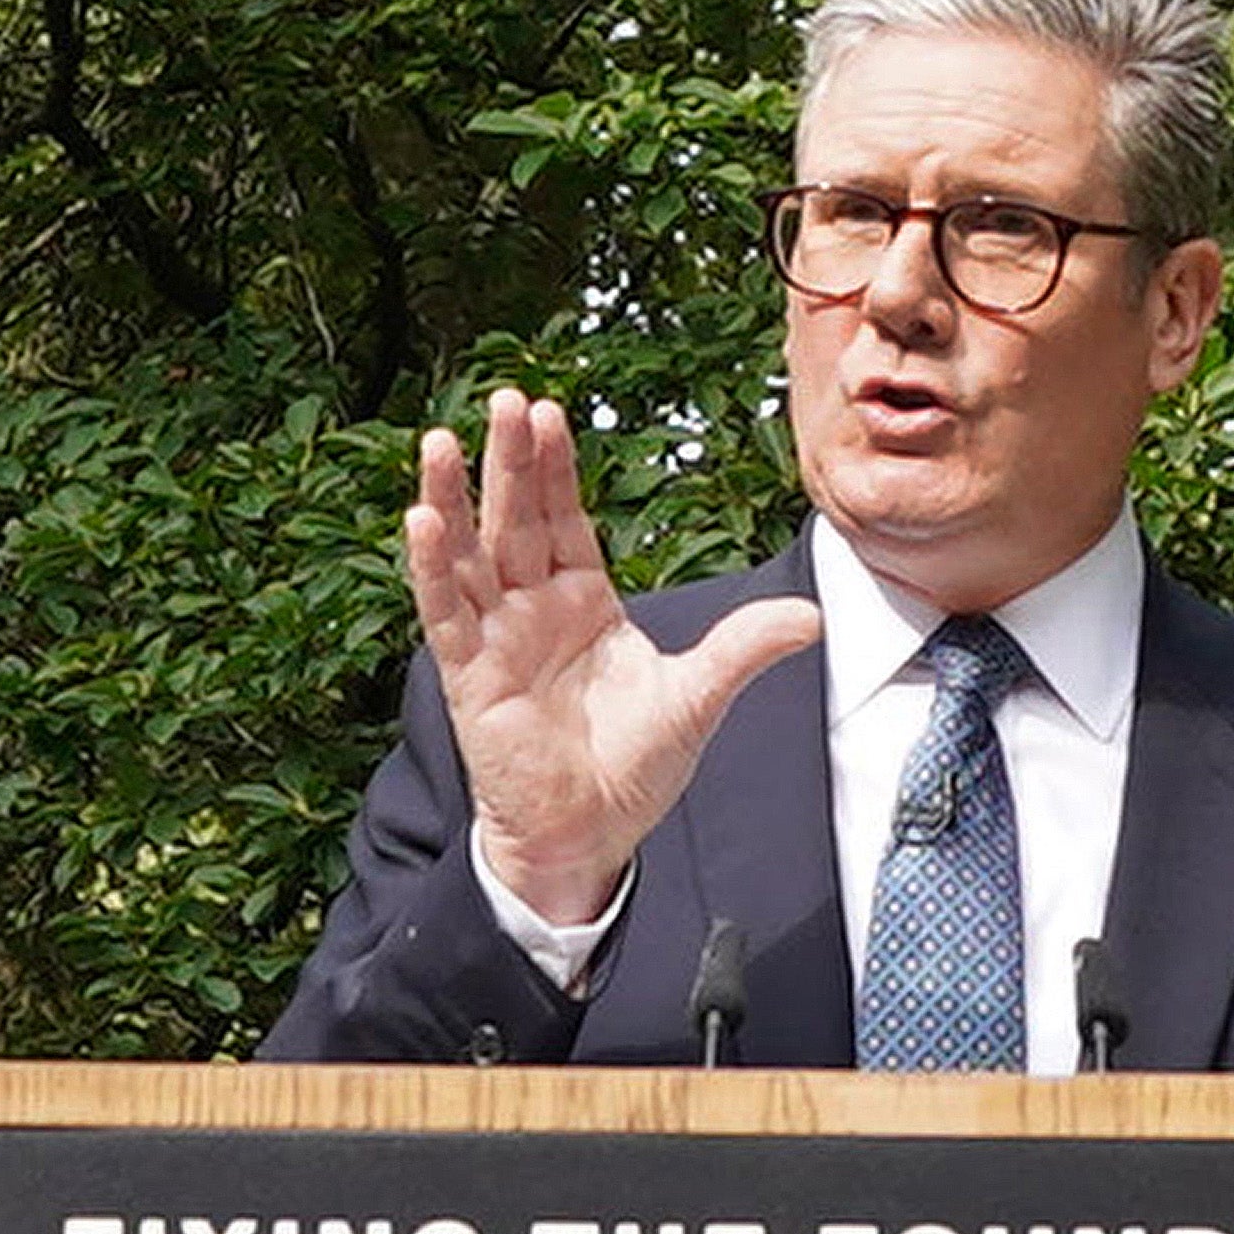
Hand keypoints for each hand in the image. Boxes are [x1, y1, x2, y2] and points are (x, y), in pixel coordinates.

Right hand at [407, 389, 821, 923]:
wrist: (590, 835)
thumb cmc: (633, 767)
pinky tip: (421, 518)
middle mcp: (534, 608)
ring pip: (470, 554)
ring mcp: (497, 638)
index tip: (552, 412)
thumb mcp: (698, 697)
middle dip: (511, 460)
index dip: (557, 468)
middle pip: (517, 519)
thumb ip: (744, 648)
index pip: (566, 518)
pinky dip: (433, 567)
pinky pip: (445, 612)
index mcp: (584, 601)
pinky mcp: (470, 676)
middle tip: (505, 398)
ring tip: (439, 440)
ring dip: (453, 498)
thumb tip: (811, 617)